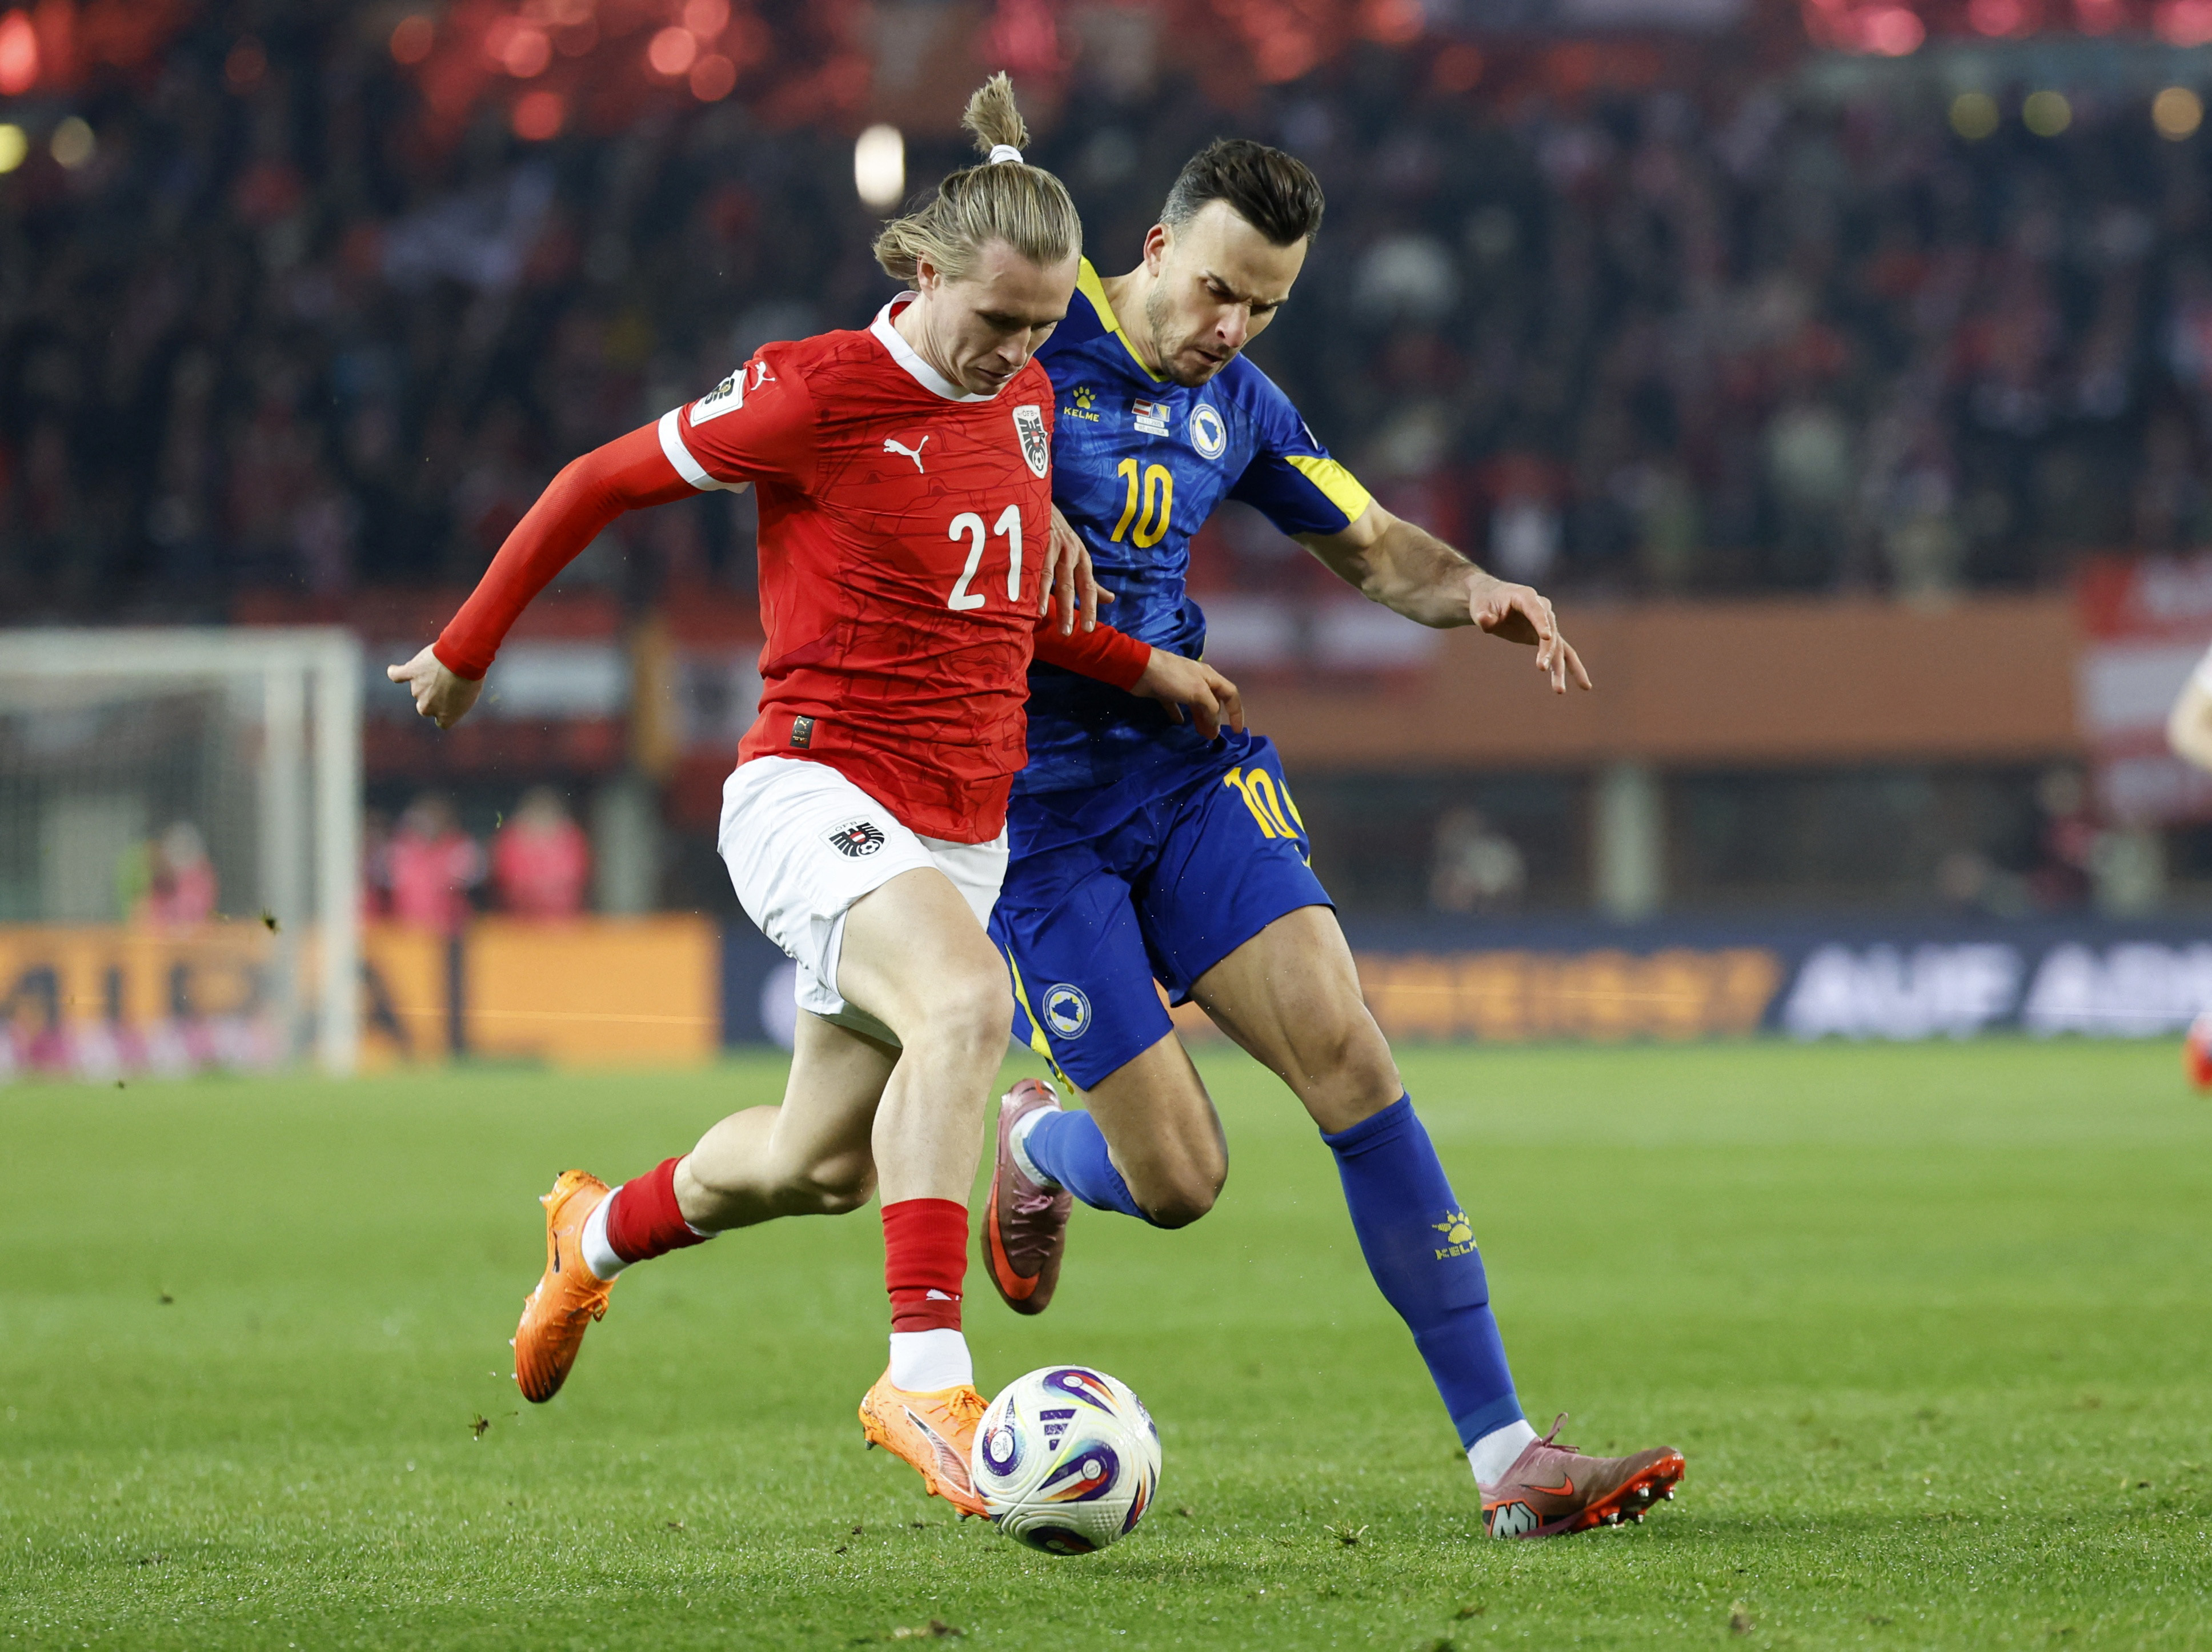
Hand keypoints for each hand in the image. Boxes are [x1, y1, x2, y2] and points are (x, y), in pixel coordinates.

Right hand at [385, 645, 483, 728]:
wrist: (463, 660)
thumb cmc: (472, 677)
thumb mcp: (472, 695)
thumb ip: (457, 700)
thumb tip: (449, 694)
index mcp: (446, 716)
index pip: (440, 721)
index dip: (445, 711)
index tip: (449, 702)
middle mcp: (428, 707)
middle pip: (425, 706)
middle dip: (433, 697)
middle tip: (444, 682)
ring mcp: (417, 690)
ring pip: (417, 688)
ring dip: (425, 678)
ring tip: (441, 665)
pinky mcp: (411, 673)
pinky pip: (397, 675)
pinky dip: (395, 672)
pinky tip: (394, 670)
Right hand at [1039, 506, 1111, 634]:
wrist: (1040, 500)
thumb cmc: (1060, 533)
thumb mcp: (1079, 554)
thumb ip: (1090, 580)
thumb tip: (1110, 600)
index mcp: (1082, 557)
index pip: (1088, 586)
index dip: (1089, 607)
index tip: (1088, 629)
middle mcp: (1069, 552)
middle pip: (1069, 584)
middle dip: (1068, 609)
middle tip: (1068, 632)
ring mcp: (1051, 544)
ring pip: (1050, 575)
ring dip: (1045, 596)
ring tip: (1043, 617)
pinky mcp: (1035, 538)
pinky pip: (1032, 563)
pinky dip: (1030, 580)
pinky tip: (1025, 593)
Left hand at [1132, 648, 1243, 739]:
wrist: (1141, 669)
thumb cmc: (1174, 678)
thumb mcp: (1198, 692)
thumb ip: (1211, 708)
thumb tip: (1215, 725)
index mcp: (1210, 677)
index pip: (1231, 694)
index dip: (1237, 712)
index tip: (1237, 731)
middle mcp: (1198, 681)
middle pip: (1214, 701)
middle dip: (1216, 719)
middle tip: (1212, 737)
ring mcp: (1181, 686)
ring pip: (1197, 705)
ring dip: (1201, 719)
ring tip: (1201, 734)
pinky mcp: (1166, 692)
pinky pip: (1177, 706)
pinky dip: (1180, 715)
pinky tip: (1180, 723)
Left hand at [1466, 576, 1591, 693]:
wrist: (1491, 600)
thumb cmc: (1485, 602)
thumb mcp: (1480, 607)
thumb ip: (1484, 615)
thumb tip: (1486, 620)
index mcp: (1526, 597)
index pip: (1537, 611)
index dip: (1542, 624)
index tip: (1547, 637)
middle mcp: (1542, 609)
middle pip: (1551, 632)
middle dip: (1548, 651)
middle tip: (1540, 668)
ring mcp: (1548, 624)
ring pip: (1559, 647)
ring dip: (1560, 668)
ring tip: (1559, 691)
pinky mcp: (1547, 637)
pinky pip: (1562, 653)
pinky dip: (1571, 669)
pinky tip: (1585, 686)